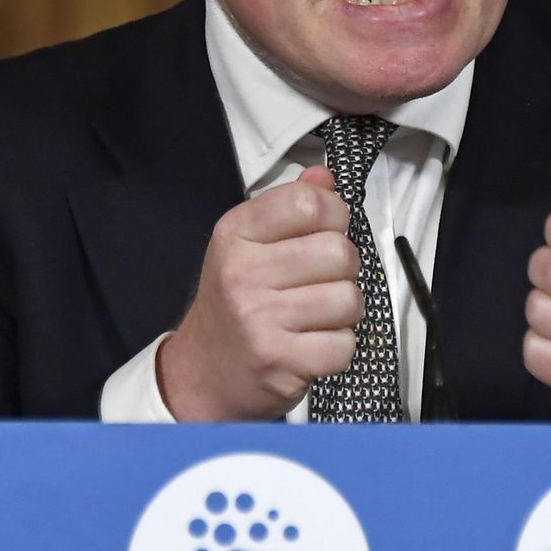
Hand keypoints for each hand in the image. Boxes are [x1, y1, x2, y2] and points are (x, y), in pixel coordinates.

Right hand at [157, 165, 362, 420]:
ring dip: (343, 311)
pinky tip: (311, 343)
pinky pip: (344, 345)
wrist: (201, 373)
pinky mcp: (279, 360)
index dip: (335, 215)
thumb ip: (289, 207)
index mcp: (236, 233)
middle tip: (319, 282)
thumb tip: (324, 176)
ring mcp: (260, 319)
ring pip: (349, 299)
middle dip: (343, 269)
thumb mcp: (248, 244)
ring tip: (314, 315)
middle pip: (339, 252)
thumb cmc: (234, 303)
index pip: (310, 202)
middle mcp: (243, 272)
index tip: (326, 230)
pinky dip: (337, 347)